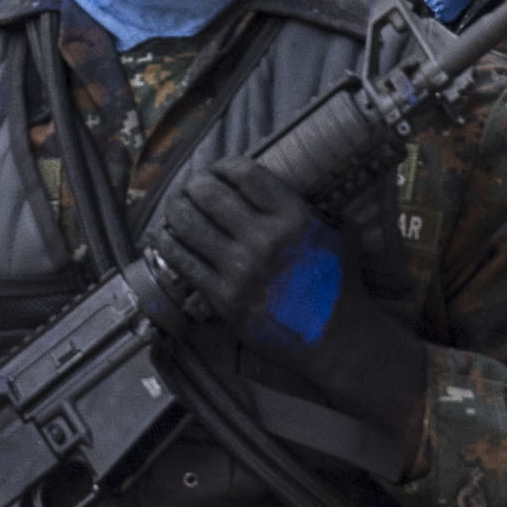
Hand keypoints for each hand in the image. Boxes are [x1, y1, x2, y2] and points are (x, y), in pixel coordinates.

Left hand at [147, 158, 425, 439]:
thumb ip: (324, 210)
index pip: (245, 174)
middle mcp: (264, 239)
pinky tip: (165, 236)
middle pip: (209, 193)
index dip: (224, 166)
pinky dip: (168, 243)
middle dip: (194, 184)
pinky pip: (183, 261)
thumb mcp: (341, 238)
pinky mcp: (223, 298)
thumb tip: (311, 185)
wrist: (335, 341)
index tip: (218, 171)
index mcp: (294, 218)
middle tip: (192, 188)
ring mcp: (240, 270)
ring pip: (188, 224)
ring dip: (176, 209)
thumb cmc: (338, 287)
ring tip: (176, 207)